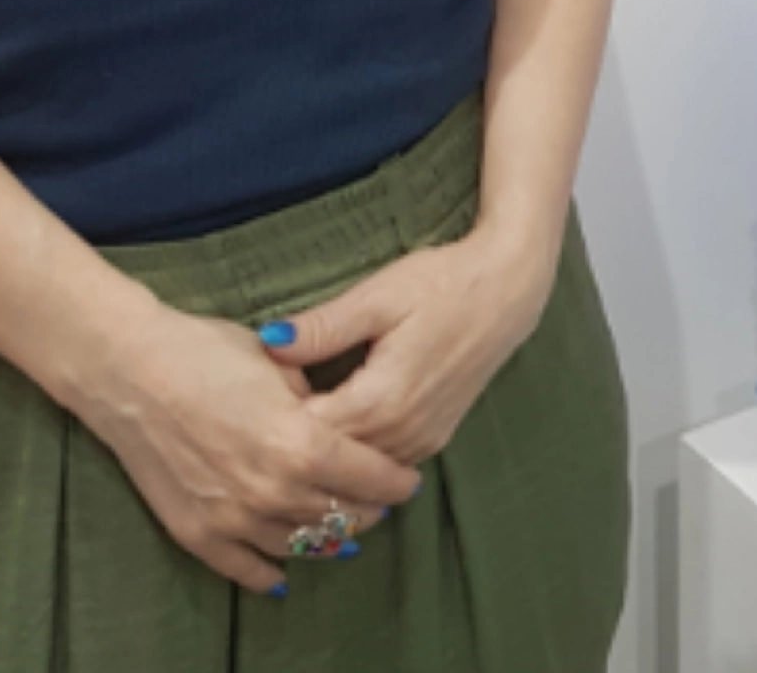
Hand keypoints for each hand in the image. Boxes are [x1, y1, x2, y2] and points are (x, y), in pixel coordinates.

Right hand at [82, 295, 422, 598]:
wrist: (130, 369)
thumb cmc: (204, 351)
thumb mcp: (276, 362)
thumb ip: (316, 397)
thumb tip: (340, 416)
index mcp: (300, 443)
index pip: (370, 477)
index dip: (395, 481)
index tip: (407, 478)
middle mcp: (273, 490)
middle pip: (341, 517)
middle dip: (368, 510)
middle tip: (378, 500)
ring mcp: (235, 518)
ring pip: (302, 545)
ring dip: (327, 539)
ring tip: (340, 527)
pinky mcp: (199, 534)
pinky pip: (248, 569)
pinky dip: (271, 573)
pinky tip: (284, 573)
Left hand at [259, 229, 558, 466]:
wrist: (506, 289)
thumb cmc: (440, 284)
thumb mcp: (376, 296)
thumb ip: (323, 327)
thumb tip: (268, 342)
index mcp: (382, 401)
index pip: (310, 438)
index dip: (275, 425)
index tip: (249, 406)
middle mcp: (403, 434)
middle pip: (333, 464)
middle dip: (294, 449)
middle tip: (256, 429)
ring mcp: (422, 442)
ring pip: (359, 473)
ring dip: (325, 458)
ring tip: (285, 436)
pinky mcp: (434, 438)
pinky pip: (384, 464)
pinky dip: (355, 457)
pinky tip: (331, 436)